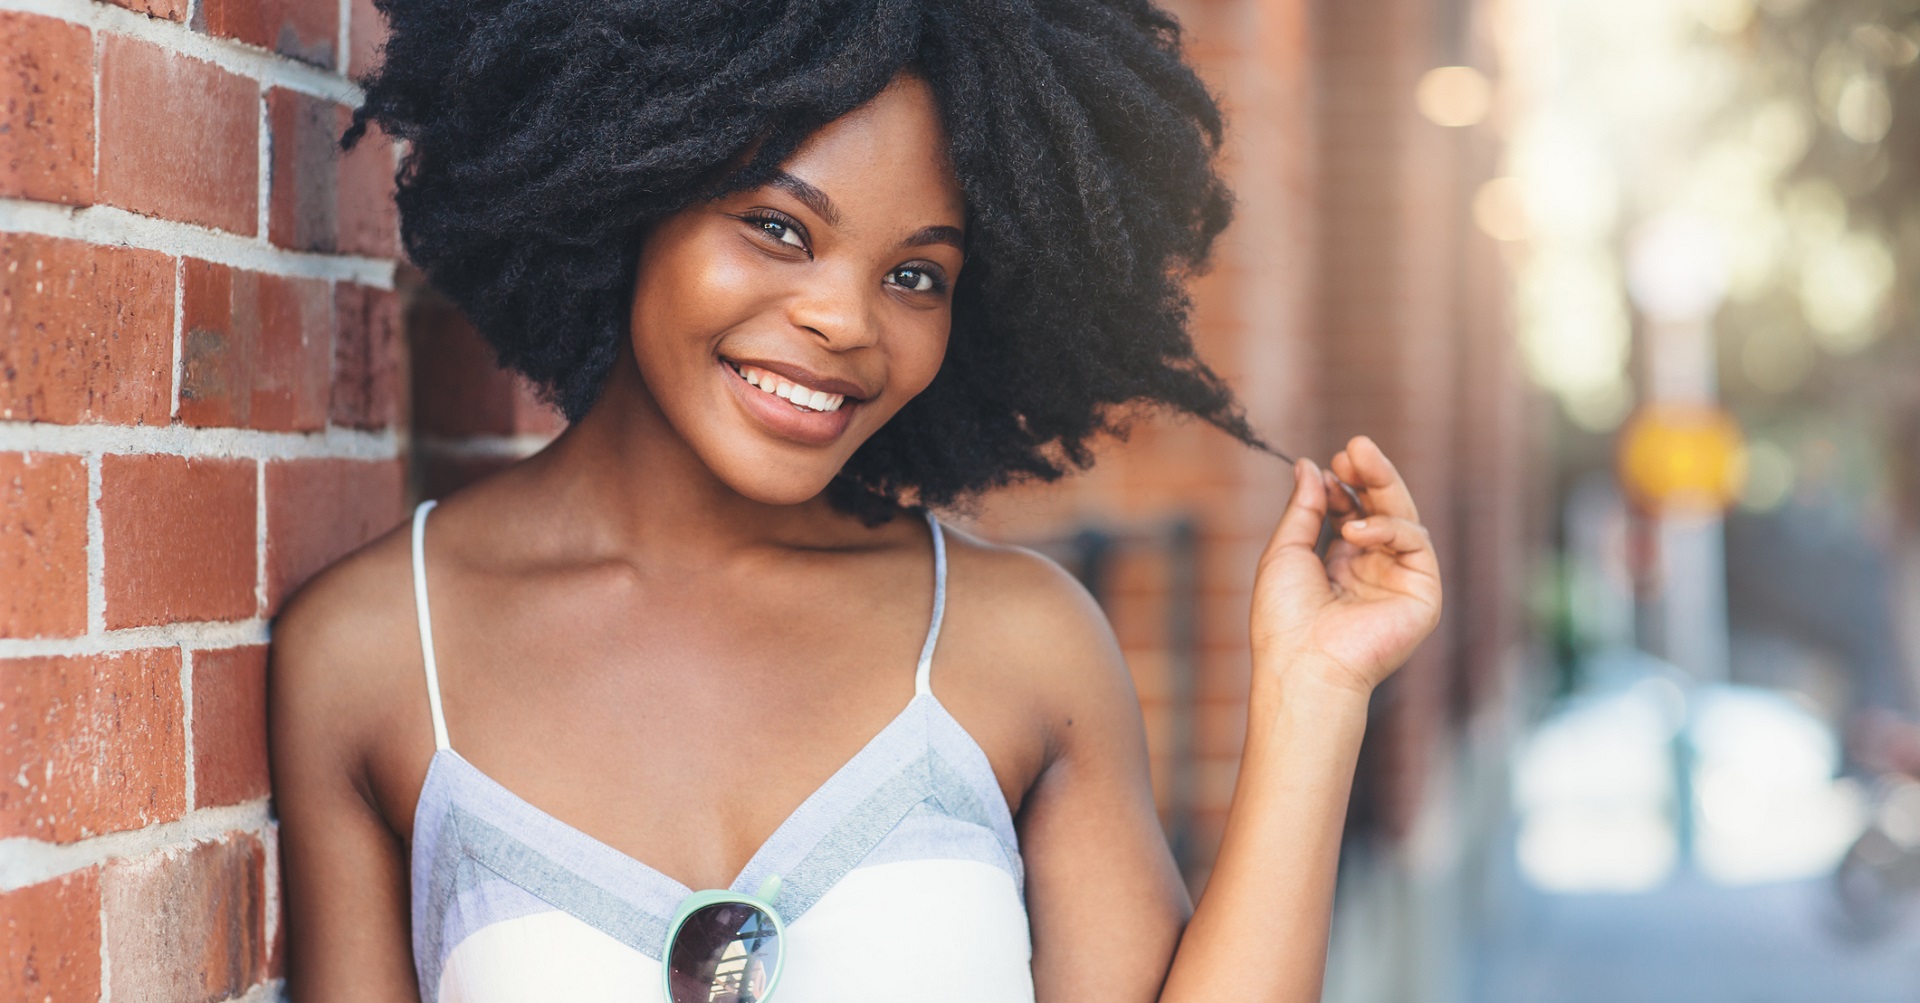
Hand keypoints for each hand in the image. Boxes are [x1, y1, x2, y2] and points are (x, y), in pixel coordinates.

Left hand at [1249, 436, 1442, 694]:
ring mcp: (1400, 581)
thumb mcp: (1285, 551)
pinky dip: (1389, 528)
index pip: (1353, 512)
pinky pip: (1416, 543)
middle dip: (1371, 475)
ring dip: (1381, 487)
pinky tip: (1356, 530)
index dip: (1345, 485)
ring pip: (1404, 519)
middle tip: (1355, 445)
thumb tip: (1310, 465)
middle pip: (1383, 510)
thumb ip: (1305, 508)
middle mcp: (1373, 571)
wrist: (1303, 664)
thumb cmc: (1285, 618)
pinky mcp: (1423, 594)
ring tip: (1352, 466)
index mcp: (1340, 565)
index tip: (1331, 461)